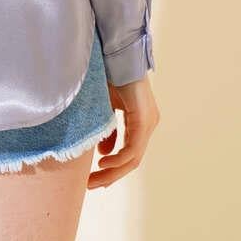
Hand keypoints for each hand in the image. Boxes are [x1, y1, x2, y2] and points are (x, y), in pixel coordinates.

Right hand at [87, 72, 159, 188]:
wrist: (115, 54)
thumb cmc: (109, 76)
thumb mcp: (105, 109)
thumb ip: (108, 131)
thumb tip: (103, 152)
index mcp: (140, 121)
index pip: (129, 153)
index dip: (113, 168)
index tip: (95, 177)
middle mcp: (148, 124)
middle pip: (132, 160)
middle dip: (110, 175)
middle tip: (92, 185)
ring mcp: (148, 122)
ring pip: (133, 158)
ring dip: (113, 172)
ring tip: (94, 180)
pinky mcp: (144, 119)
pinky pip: (133, 148)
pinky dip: (118, 158)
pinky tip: (103, 162)